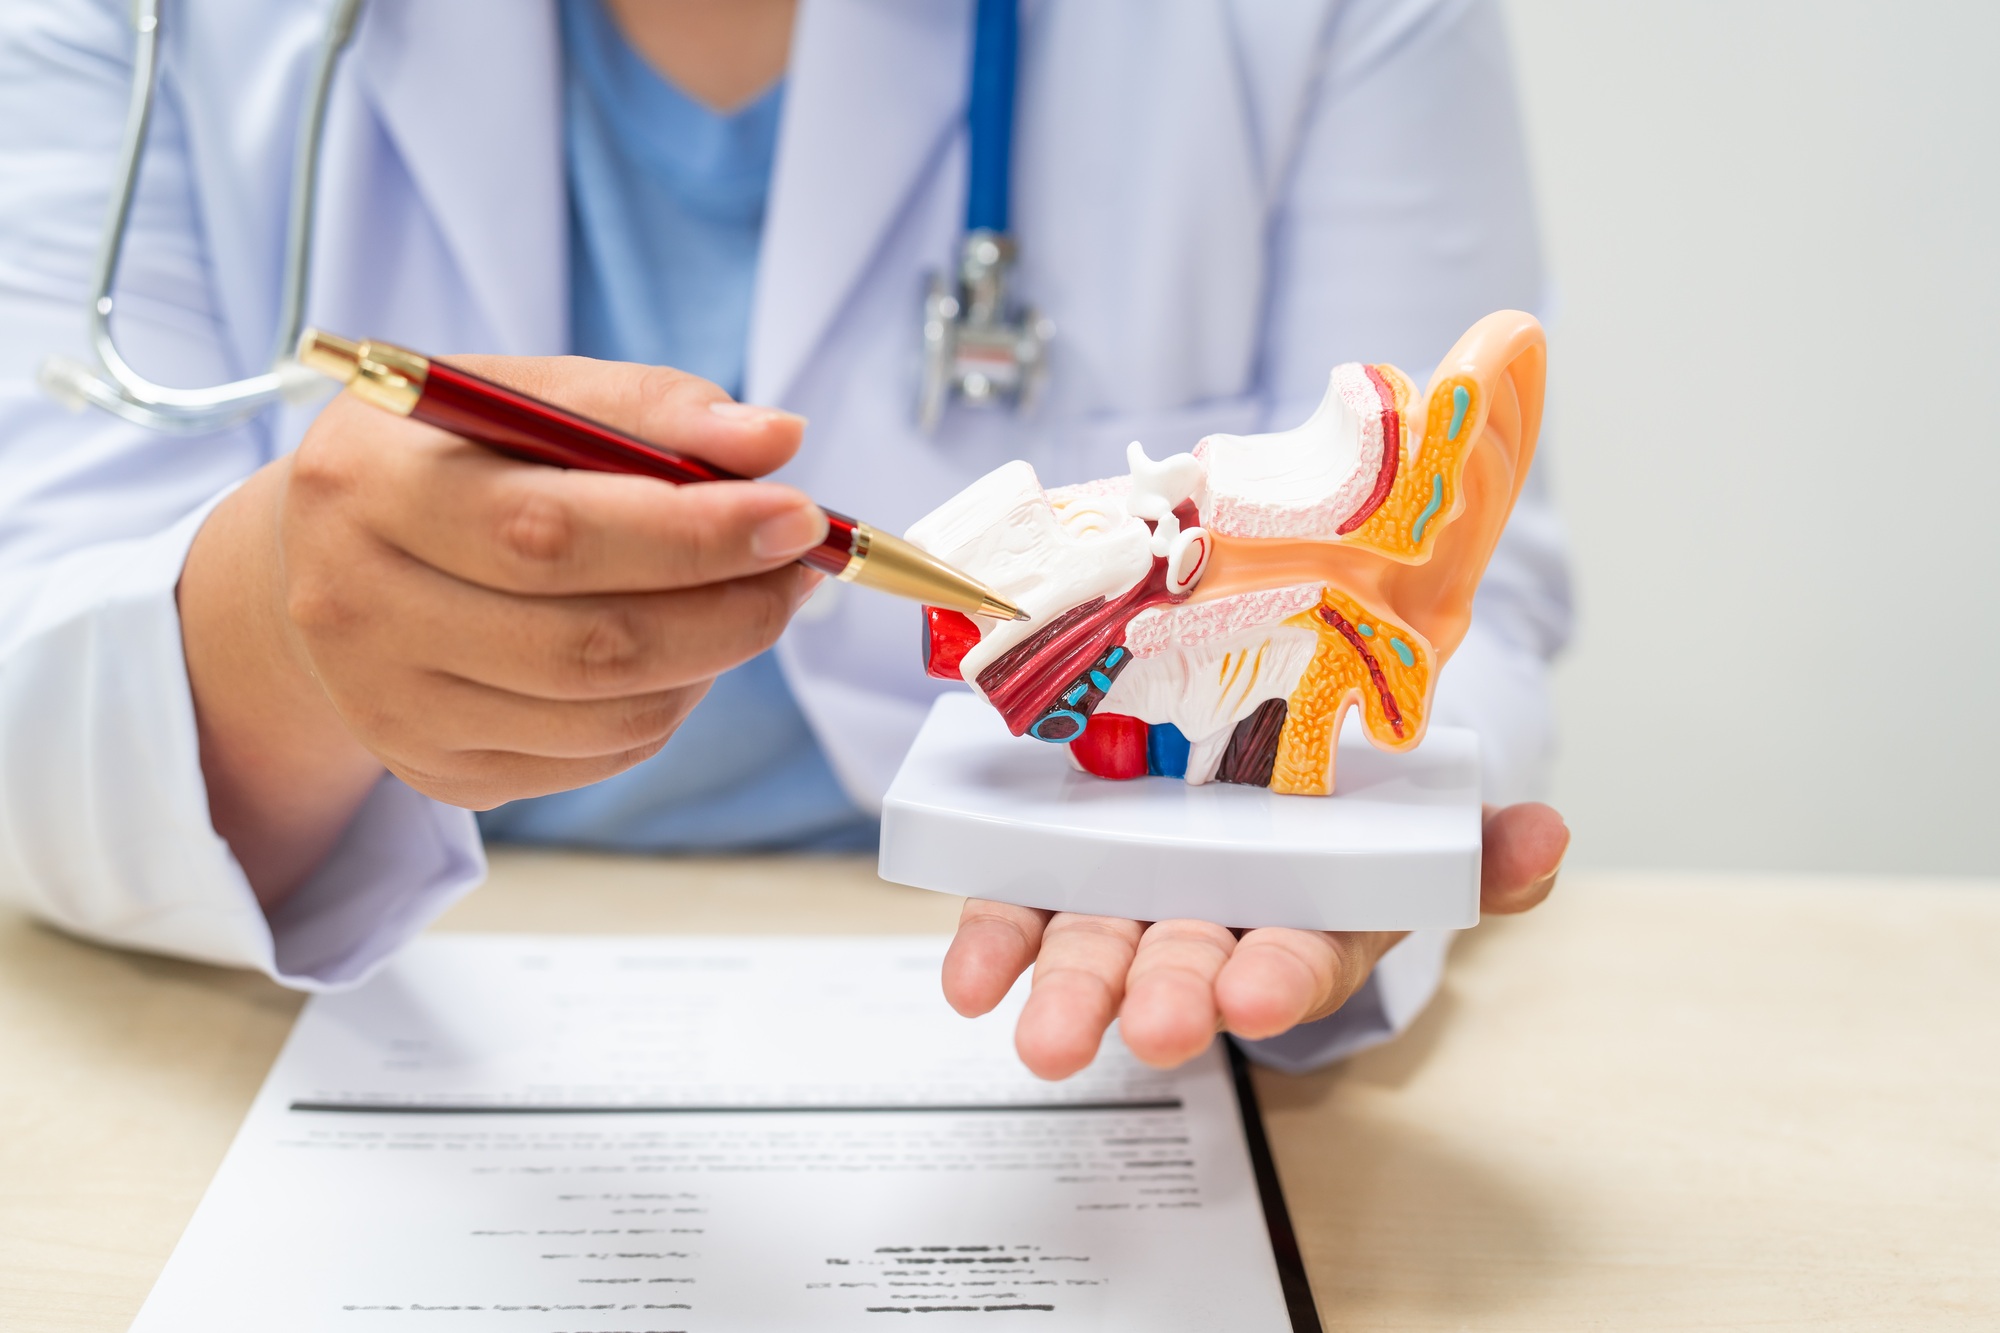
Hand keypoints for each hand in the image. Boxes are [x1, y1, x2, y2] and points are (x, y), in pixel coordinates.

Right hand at [179, 356, 824, 903]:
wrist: (316, 564)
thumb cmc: (441, 462)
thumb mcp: (520, 395)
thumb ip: (646, 407)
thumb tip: (774, 440)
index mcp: (369, 488)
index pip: (549, 532)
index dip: (690, 534)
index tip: (795, 514)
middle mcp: (360, 611)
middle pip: (588, 642)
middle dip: (729, 606)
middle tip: (800, 562)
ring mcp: (396, 710)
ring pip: (610, 712)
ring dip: (714, 655)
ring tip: (747, 594)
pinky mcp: (440, 772)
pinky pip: (602, 754)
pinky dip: (671, 700)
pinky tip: (678, 645)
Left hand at [941, 801, 1568, 1078]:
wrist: (1240, 743)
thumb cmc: (1333, 802)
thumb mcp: (1414, 816)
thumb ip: (1472, 838)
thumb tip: (1546, 835)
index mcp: (1304, 912)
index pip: (1298, 956)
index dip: (1281, 977)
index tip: (1259, 991)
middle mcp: (1210, 916)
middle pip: (1189, 964)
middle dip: (1173, 998)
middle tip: (1159, 1028)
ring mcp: (1124, 891)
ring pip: (1098, 948)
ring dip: (1071, 991)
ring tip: (1044, 1039)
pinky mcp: (1050, 862)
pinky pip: (1014, 908)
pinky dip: (991, 943)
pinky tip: (965, 980)